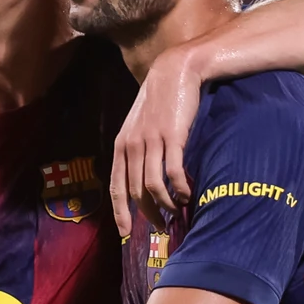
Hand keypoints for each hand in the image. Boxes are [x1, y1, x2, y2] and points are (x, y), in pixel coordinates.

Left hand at [111, 46, 201, 236]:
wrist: (177, 70)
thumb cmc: (161, 99)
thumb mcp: (140, 123)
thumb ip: (138, 147)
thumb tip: (142, 176)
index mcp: (122, 144)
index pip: (116, 186)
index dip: (120, 212)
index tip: (125, 232)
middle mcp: (133, 145)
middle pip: (135, 192)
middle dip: (148, 213)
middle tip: (161, 226)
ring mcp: (152, 141)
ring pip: (153, 186)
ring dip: (166, 204)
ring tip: (178, 211)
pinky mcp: (173, 137)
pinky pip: (173, 173)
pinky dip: (180, 189)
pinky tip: (188, 194)